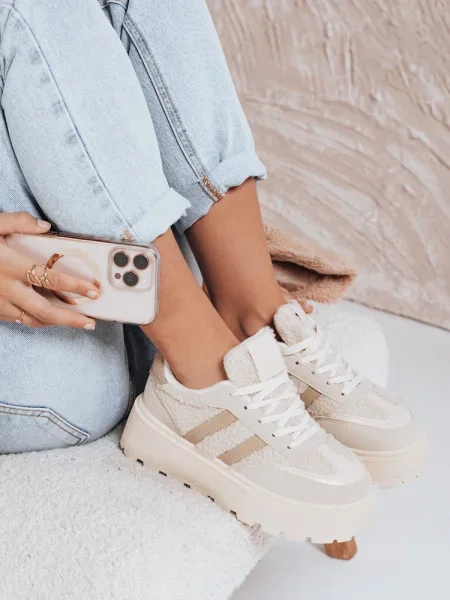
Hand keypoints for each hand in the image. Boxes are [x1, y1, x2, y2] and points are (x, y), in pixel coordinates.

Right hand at [0, 212, 97, 328]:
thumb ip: (18, 222)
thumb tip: (45, 226)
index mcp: (9, 265)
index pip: (50, 279)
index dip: (75, 286)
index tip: (94, 290)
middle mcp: (5, 288)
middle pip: (45, 310)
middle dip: (71, 318)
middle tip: (91, 321)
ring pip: (33, 320)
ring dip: (57, 323)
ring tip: (77, 322)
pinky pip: (19, 320)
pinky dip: (37, 320)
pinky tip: (49, 317)